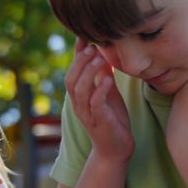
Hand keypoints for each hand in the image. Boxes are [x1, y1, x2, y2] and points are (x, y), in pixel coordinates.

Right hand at [65, 38, 133, 161]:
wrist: (116, 150)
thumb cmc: (112, 120)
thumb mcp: (107, 94)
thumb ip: (102, 76)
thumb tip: (103, 53)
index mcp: (80, 97)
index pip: (73, 72)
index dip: (76, 55)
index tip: (83, 36)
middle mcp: (79, 105)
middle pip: (71, 80)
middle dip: (80, 62)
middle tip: (92, 47)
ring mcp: (88, 115)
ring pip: (80, 91)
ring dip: (89, 72)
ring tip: (100, 58)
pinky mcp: (100, 123)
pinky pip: (96, 105)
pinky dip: (101, 91)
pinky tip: (109, 80)